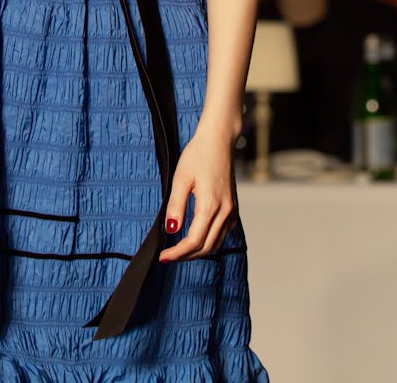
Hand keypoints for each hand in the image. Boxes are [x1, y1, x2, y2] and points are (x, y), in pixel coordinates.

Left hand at [158, 124, 237, 261]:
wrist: (219, 140)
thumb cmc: (198, 155)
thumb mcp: (180, 178)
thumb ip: (175, 206)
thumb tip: (171, 229)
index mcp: (210, 205)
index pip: (194, 241)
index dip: (177, 253)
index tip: (163, 256)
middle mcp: (225, 211)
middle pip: (205, 247)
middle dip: (186, 255)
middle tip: (168, 256)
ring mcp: (231, 211)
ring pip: (216, 243)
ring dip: (197, 251)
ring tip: (179, 250)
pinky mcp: (233, 208)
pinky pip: (222, 234)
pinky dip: (209, 241)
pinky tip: (196, 237)